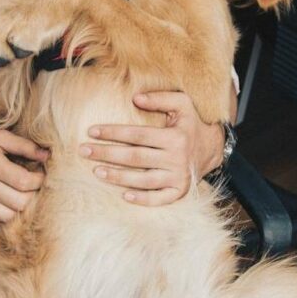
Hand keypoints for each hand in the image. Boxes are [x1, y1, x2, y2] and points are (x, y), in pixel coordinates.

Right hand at [0, 129, 48, 226]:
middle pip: (19, 202)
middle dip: (33, 196)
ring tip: (24, 196)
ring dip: (21, 209)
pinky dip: (6, 216)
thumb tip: (47, 156)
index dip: (39, 181)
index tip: (42, 175)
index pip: (24, 181)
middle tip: (35, 187)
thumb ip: (23, 146)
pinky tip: (8, 203)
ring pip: (8, 216)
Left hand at [80, 91, 225, 206]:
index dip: (113, 133)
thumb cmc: (191, 123)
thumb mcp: (182, 103)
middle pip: (135, 157)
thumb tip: (135, 98)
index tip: (92, 131)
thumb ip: (160, 98)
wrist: (212, 148)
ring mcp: (178, 178)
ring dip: (118, 177)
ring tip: (96, 171)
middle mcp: (176, 159)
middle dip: (107, 154)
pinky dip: (142, 199)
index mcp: (174, 137)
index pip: (137, 135)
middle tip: (84, 151)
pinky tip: (123, 195)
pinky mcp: (180, 192)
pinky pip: (159, 199)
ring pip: (143, 179)